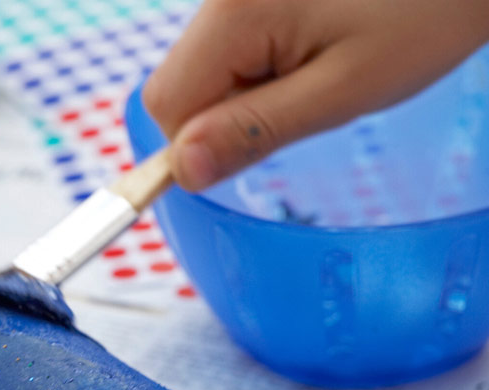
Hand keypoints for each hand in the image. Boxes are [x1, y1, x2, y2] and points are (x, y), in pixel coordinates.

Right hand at [144, 0, 488, 190]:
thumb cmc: (427, 11)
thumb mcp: (341, 91)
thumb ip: (254, 133)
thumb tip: (183, 172)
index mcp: (235, 11)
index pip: (165, 104)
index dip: (195, 145)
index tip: (252, 148)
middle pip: (176, 87)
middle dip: (220, 118)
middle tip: (293, 108)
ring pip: (202, 72)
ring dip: (243, 95)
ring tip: (311, 74)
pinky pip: (228, 50)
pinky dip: (256, 71)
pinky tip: (307, 56)